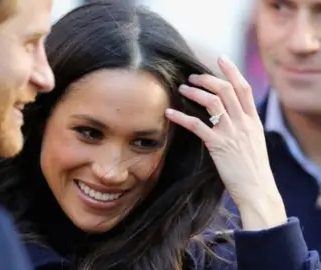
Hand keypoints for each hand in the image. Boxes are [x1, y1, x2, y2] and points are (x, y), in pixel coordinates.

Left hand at [165, 56, 286, 229]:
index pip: (244, 88)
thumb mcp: (254, 142)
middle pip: (225, 90)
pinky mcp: (218, 145)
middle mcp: (244, 123)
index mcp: (254, 121)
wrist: (258, 191)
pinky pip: (196, 125)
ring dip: (194, 92)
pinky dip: (181, 117)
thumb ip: (244, 126)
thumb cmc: (253, 169)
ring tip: (181, 89)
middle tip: (192, 77)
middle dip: (207, 79)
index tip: (221, 58)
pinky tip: (169, 113)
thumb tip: (231, 115)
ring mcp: (231, 133)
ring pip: (212, 102)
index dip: (232, 70)